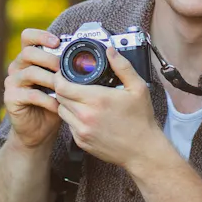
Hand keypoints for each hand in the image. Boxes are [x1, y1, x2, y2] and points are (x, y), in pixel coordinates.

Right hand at [3, 28, 62, 148]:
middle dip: (50, 59)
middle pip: (28, 52)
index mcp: (28, 58)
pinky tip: (59, 105)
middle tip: (65, 69)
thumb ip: (66, 69)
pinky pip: (31, 94)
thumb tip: (87, 59)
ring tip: (65, 88)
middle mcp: (17, 67)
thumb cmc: (53, 103)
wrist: (39, 130)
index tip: (57, 42)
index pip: (28, 36)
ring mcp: (12, 82)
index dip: (41, 35)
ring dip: (51, 80)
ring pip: (30, 72)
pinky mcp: (11, 98)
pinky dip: (48, 100)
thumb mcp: (61, 83)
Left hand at [54, 46, 163, 169]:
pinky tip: (87, 116)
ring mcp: (82, 130)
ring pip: (62, 111)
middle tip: (72, 84)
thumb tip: (110, 51)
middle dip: (63, 88)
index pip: (62, 85)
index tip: (63, 73)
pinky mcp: (81, 142)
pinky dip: (73, 118)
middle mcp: (85, 115)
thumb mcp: (137, 88)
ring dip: (66, 103)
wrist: (142, 151)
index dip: (59, 77)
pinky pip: (69, 125)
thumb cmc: (141, 120)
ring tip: (80, 100)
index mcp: (97, 99)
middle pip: (59, 97)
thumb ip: (122, 67)